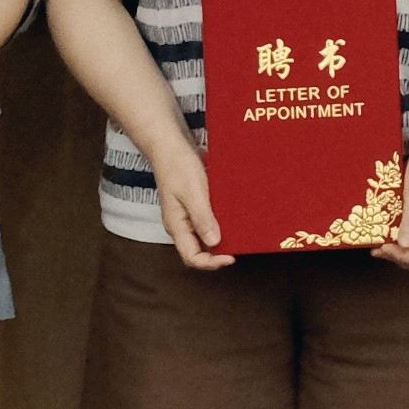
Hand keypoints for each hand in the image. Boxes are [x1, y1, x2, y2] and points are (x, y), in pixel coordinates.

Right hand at [146, 136, 232, 270]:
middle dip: (217, 255)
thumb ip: (202, 218)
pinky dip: (218, 226)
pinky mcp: (192, 206)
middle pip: (197, 251)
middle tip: (238, 248)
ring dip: (219, 241)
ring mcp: (185, 216)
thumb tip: (214, 243)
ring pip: (202, 238)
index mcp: (176, 226)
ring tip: (237, 237)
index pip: (192, 257)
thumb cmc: (178, 166)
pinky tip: (230, 220)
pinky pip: (205, 223)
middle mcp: (179, 225)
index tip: (232, 257)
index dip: (211, 263)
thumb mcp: (193, 192)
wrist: (170, 146)